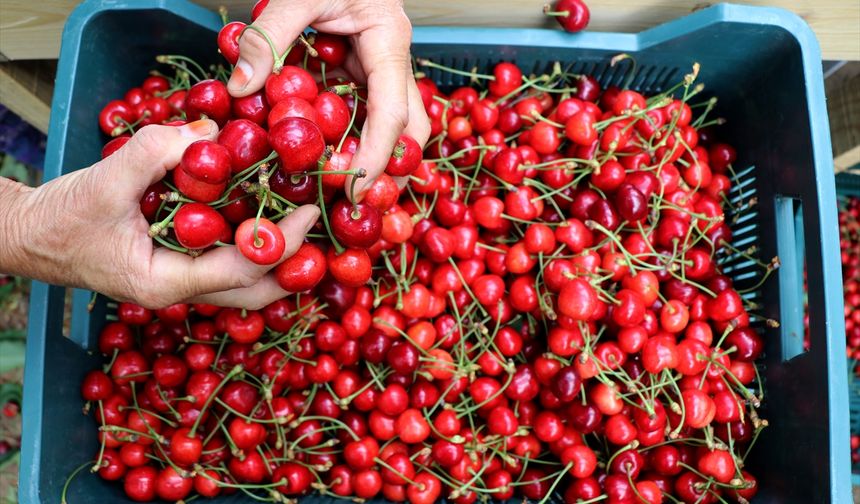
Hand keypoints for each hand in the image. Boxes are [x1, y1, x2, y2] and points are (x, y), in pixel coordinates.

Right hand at [0, 120, 319, 308]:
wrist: (30, 236)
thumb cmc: (59, 219)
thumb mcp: (101, 182)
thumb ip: (153, 154)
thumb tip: (208, 133)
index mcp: (164, 284)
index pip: (240, 271)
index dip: (280, 243)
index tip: (310, 212)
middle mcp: (180, 292)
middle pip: (255, 291)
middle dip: (295, 264)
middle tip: (322, 224)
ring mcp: (182, 284)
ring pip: (246, 284)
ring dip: (280, 259)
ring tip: (308, 223)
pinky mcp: (181, 267)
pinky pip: (229, 264)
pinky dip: (254, 245)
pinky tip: (271, 217)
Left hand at [228, 0, 430, 198]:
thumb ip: (268, 38)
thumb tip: (240, 90)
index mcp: (388, 41)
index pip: (394, 113)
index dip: (376, 156)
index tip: (353, 188)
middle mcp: (393, 61)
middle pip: (411, 129)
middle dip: (391, 168)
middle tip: (359, 202)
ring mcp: (382, 68)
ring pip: (395, 126)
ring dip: (376, 160)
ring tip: (346, 192)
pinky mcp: (365, 72)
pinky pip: (369, 114)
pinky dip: (355, 140)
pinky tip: (330, 158)